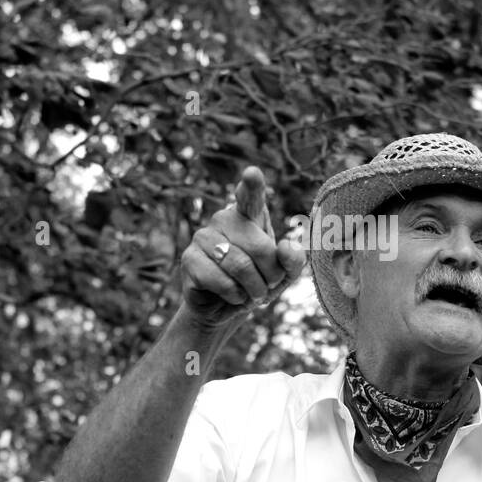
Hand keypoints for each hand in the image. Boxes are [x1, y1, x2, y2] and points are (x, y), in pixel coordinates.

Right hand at [179, 167, 305, 327]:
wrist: (225, 308)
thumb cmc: (257, 283)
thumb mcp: (283, 274)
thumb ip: (293, 260)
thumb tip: (286, 246)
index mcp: (248, 216)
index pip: (251, 197)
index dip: (252, 186)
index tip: (252, 173)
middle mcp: (223, 219)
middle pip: (260, 248)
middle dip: (271, 276)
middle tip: (267, 286)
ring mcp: (202, 237)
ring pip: (240, 266)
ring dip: (254, 290)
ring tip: (251, 293)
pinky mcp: (189, 260)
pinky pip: (223, 282)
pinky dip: (236, 297)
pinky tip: (231, 296)